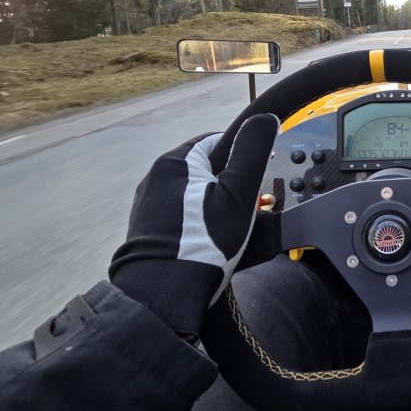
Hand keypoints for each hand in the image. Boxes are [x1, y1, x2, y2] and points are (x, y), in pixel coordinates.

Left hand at [109, 114, 278, 338]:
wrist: (163, 293)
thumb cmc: (205, 239)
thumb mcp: (239, 192)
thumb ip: (252, 150)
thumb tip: (265, 118)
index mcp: (176, 160)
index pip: (218, 142)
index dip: (244, 160)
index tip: (258, 185)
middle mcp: (155, 177)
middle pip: (206, 171)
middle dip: (230, 188)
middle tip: (249, 214)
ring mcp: (147, 205)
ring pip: (194, 195)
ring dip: (215, 208)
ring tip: (232, 235)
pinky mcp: (145, 230)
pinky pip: (180, 217)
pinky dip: (197, 226)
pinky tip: (209, 246)